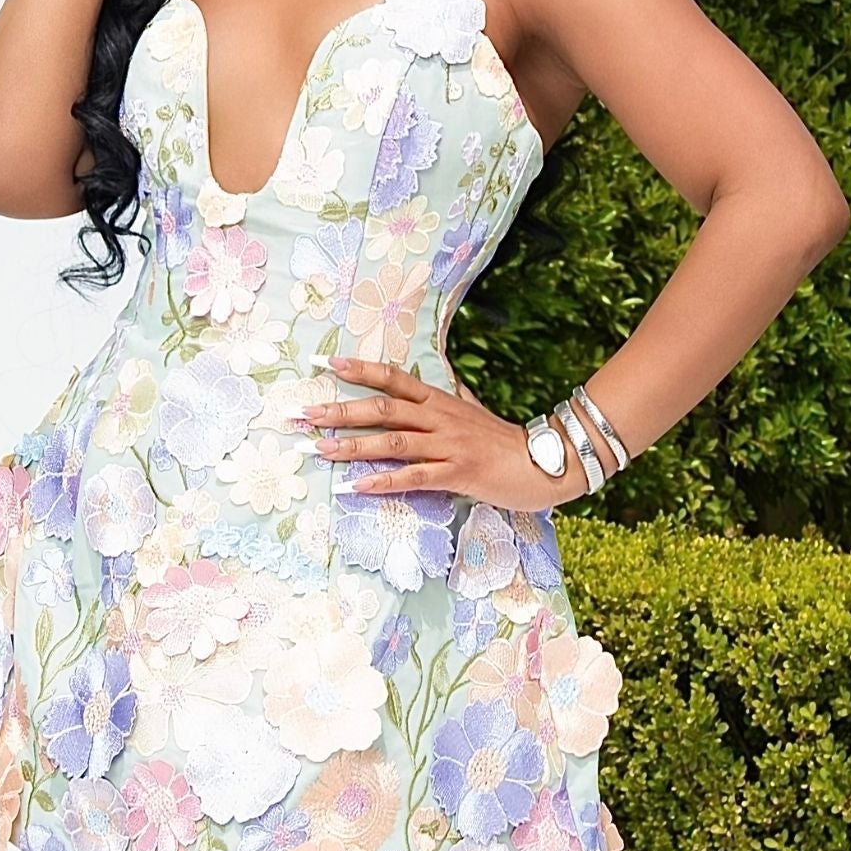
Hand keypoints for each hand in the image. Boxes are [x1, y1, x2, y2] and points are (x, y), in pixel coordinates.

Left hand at [297, 355, 591, 515]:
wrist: (546, 462)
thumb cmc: (504, 441)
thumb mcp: (473, 412)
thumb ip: (451, 400)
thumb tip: (436, 387)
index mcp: (440, 401)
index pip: (393, 378)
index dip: (360, 369)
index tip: (325, 363)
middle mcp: (439, 418)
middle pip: (383, 409)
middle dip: (340, 411)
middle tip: (304, 413)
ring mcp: (448, 445)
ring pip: (392, 442)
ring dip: (352, 446)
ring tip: (318, 449)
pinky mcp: (457, 473)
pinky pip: (413, 477)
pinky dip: (382, 481)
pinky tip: (355, 487)